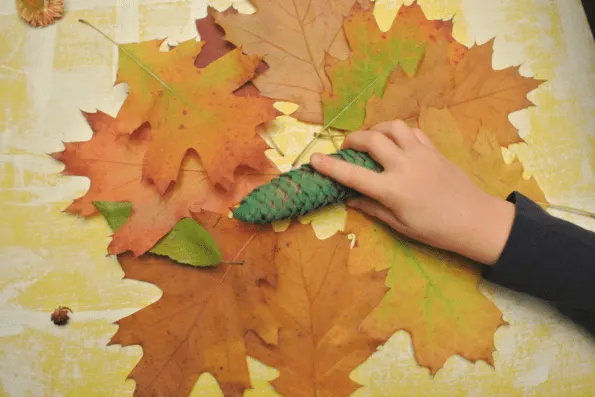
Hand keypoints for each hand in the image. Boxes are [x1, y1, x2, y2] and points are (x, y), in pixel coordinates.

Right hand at [310, 120, 515, 264]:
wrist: (475, 219)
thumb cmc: (435, 229)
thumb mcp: (399, 225)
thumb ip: (372, 208)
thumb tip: (348, 198)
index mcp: (392, 190)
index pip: (353, 174)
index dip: (330, 166)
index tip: (314, 159)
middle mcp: (404, 166)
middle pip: (372, 139)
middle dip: (352, 138)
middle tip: (346, 147)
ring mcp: (421, 154)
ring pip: (393, 127)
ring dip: (377, 129)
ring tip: (372, 140)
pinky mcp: (433, 149)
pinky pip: (412, 131)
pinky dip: (398, 133)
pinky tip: (396, 143)